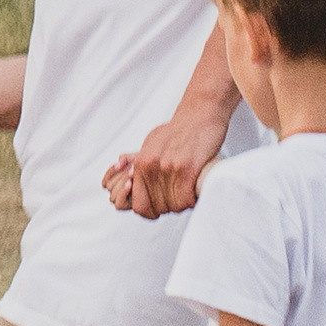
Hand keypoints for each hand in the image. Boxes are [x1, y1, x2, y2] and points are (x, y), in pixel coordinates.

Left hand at [108, 110, 229, 217]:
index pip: (139, 204)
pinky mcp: (187, 168)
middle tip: (178, 197)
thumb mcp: (150, 144)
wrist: (199, 114)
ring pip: (173, 206)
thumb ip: (137, 162)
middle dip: (169, 207)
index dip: (150, 212)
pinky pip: (186, 200)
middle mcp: (151, 167)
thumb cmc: (177, 130)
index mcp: (140, 163)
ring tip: (187, 192)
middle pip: (157, 208)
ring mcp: (168, 168)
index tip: (160, 208)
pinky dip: (191, 200)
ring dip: (182, 203)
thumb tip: (126, 175)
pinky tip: (194, 192)